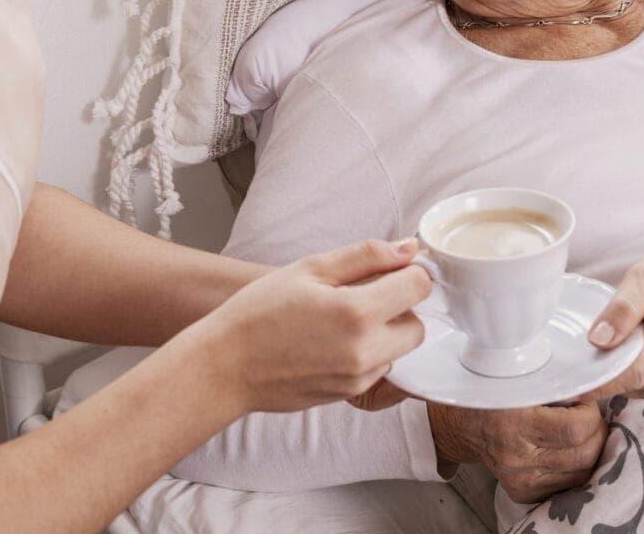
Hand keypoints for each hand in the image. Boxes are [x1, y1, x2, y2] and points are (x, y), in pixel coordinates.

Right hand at [194, 239, 431, 413]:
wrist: (224, 365)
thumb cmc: (259, 312)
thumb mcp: (311, 268)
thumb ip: (366, 256)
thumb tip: (408, 248)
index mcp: (357, 313)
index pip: (419, 287)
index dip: (408, 272)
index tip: (389, 269)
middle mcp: (365, 351)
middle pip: (417, 326)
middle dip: (400, 308)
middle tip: (364, 295)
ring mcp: (358, 379)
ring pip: (398, 350)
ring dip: (385, 333)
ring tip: (341, 320)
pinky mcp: (348, 395)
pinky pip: (377, 370)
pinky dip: (368, 354)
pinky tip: (331, 342)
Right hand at [426, 401, 606, 503]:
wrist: (463, 427)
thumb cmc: (492, 396)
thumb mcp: (519, 381)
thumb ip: (553, 387)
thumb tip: (593, 390)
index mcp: (514, 423)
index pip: (575, 429)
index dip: (590, 414)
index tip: (585, 402)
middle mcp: (517, 457)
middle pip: (585, 453)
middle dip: (597, 432)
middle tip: (589, 417)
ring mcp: (521, 479)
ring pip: (582, 472)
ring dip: (591, 450)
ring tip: (580, 432)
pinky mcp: (524, 493)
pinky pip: (568, 485)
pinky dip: (576, 467)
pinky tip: (568, 450)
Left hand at [586, 244, 643, 401]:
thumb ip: (623, 308)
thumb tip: (597, 340)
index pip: (632, 373)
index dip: (598, 382)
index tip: (569, 383)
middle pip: (627, 382)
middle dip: (598, 372)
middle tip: (572, 354)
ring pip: (630, 386)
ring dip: (610, 371)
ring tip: (601, 343)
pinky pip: (638, 385)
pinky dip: (622, 372)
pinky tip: (619, 349)